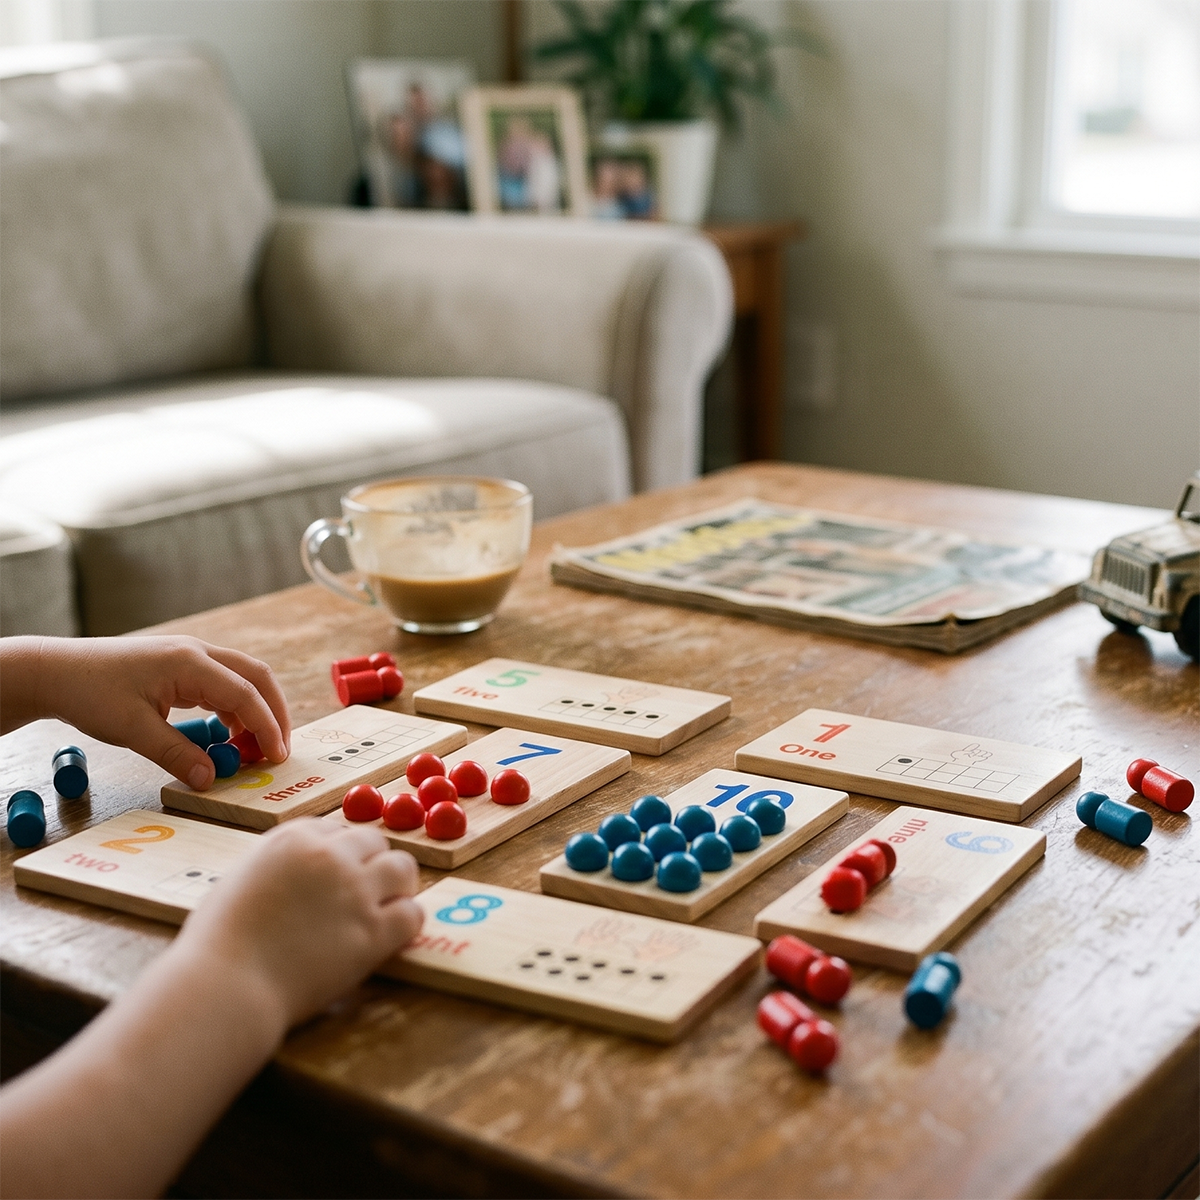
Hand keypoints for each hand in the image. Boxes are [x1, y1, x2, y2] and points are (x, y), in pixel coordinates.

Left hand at [26, 635, 289, 789]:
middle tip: (280, 749)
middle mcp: (197, 653)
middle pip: (256, 677)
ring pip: (242, 679)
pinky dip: (234, 709)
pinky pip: (221, 684)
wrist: (56, 671)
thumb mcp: (132, 730)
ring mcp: (190, 657)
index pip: (245, 693)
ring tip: (254, 748)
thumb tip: (211, 778)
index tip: (277, 756)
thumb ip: (176, 754)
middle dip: (275, 713)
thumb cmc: (90, 693)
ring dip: (255, 711)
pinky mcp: (181, 667)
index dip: (267, 726)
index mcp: (189, 662)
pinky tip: (227, 734)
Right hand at [177, 820, 422, 1029]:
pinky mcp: (373, 932)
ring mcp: (355, 892)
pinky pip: (412, 913)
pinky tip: (394, 935)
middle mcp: (330, 856)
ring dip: (398, 884)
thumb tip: (296, 870)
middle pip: (373, 841)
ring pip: (402, 867)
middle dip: (371, 862)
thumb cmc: (218, 942)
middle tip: (368, 888)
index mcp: (294, 838)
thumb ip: (275, 866)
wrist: (225, 985)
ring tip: (390, 903)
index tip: (336, 872)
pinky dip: (407, 922)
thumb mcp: (240, 879)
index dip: (339, 851)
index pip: (335, 828)